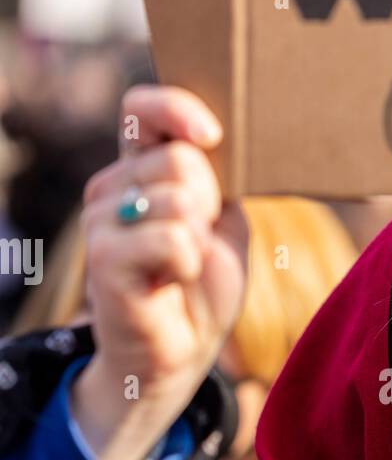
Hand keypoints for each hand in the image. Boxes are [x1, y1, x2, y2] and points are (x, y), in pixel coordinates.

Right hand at [71, 85, 246, 459]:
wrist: (180, 351)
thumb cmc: (203, 284)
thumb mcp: (224, 222)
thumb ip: (218, 179)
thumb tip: (208, 142)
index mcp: (140, 169)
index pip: (142, 109)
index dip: (176, 108)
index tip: (212, 134)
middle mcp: (111, 186)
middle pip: (181, 160)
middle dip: (212, 202)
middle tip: (199, 242)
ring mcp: (100, 220)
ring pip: (181, 199)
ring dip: (201, 240)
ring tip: (183, 267)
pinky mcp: (104, 257)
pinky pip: (173, 239)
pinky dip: (190, 264)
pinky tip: (173, 281)